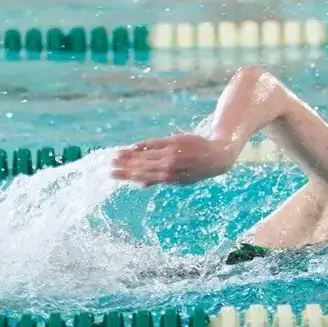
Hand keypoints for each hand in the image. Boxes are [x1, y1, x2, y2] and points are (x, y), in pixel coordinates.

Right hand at [111, 134, 234, 186]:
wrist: (217, 154)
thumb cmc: (198, 169)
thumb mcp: (182, 180)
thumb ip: (161, 180)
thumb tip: (141, 185)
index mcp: (171, 178)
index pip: (145, 177)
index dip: (129, 176)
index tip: (114, 174)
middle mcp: (170, 166)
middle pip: (143, 166)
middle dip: (126, 167)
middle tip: (110, 166)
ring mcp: (172, 153)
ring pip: (147, 156)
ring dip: (130, 156)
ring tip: (117, 156)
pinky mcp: (174, 141)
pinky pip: (155, 143)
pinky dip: (143, 146)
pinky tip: (132, 147)